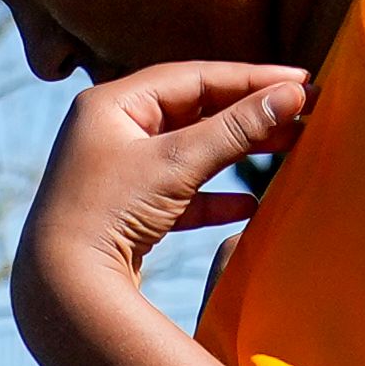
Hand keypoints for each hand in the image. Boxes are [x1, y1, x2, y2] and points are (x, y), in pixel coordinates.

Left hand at [15, 60, 317, 303]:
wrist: (60, 289)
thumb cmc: (110, 212)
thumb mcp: (177, 163)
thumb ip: (236, 128)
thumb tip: (292, 95)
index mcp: (112, 104)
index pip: (194, 77)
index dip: (252, 78)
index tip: (302, 81)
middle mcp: (109, 131)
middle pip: (193, 110)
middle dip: (249, 113)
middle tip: (304, 112)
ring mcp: (115, 172)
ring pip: (189, 151)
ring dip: (237, 151)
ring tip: (289, 147)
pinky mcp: (123, 212)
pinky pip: (178, 194)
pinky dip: (212, 197)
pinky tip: (248, 206)